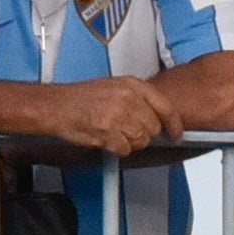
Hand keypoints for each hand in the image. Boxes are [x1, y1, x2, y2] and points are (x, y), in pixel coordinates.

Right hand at [35, 76, 183, 155]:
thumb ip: (137, 99)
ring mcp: (118, 115)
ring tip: (113, 133)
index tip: (177, 134)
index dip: (174, 125)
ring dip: (129, 143)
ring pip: (140, 141)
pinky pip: (125, 150)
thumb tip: (156, 118)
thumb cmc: (81, 98)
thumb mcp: (114, 87)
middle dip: (144, 135)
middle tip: (127, 131)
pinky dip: (117, 149)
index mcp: (132, 85)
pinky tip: (105, 139)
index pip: (165, 107)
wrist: (56, 106)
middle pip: (153, 128)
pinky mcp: (107, 133)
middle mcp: (128, 98)